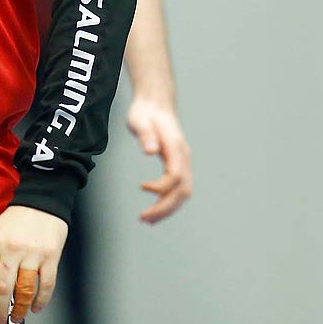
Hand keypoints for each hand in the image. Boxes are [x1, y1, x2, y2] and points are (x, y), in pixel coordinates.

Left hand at [0, 205, 66, 323]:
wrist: (42, 201)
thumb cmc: (16, 219)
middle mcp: (12, 250)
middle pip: (3, 288)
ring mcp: (33, 254)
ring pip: (24, 290)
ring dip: (19, 309)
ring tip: (16, 318)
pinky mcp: (51, 256)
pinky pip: (46, 284)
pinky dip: (41, 300)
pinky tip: (36, 308)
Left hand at [127, 94, 193, 222]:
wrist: (155, 104)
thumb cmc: (145, 112)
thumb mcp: (139, 119)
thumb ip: (145, 134)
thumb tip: (151, 150)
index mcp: (175, 146)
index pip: (175, 176)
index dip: (160, 187)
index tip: (142, 186)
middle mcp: (183, 156)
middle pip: (183, 190)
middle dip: (165, 208)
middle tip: (144, 218)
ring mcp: (183, 162)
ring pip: (183, 193)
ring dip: (167, 208)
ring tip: (148, 219)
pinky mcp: (178, 165)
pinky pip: (179, 189)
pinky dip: (168, 202)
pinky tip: (154, 208)